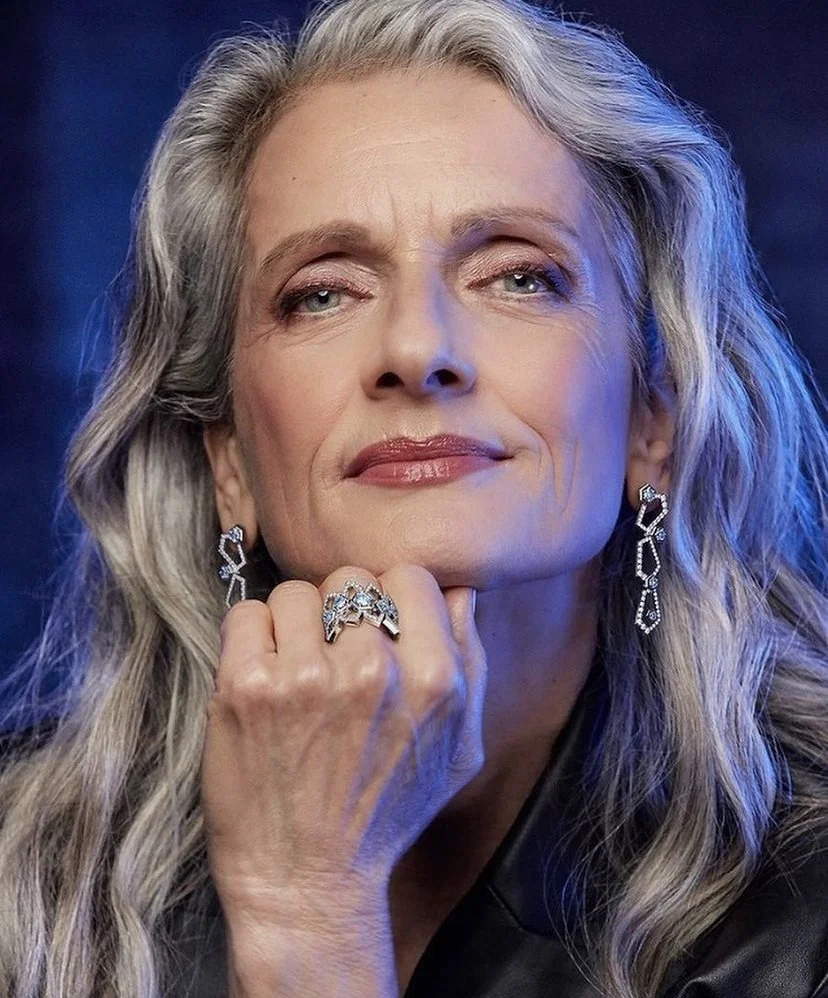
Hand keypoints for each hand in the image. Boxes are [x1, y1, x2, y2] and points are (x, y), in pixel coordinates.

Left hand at [200, 563, 486, 928]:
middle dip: (340, 610)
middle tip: (332, 657)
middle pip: (350, 578)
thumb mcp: (460, 747)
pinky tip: (263, 679)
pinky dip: (251, 639)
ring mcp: (305, 677)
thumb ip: (470, 660)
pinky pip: (247, 614)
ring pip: (296, 592)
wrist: (308, 882)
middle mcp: (374, 672)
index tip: (374, 632)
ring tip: (295, 673)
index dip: (390, 600)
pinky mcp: (246, 687)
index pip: (409, 576)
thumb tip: (459, 586)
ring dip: (294, 626)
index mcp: (434, 680)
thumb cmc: (385, 813)